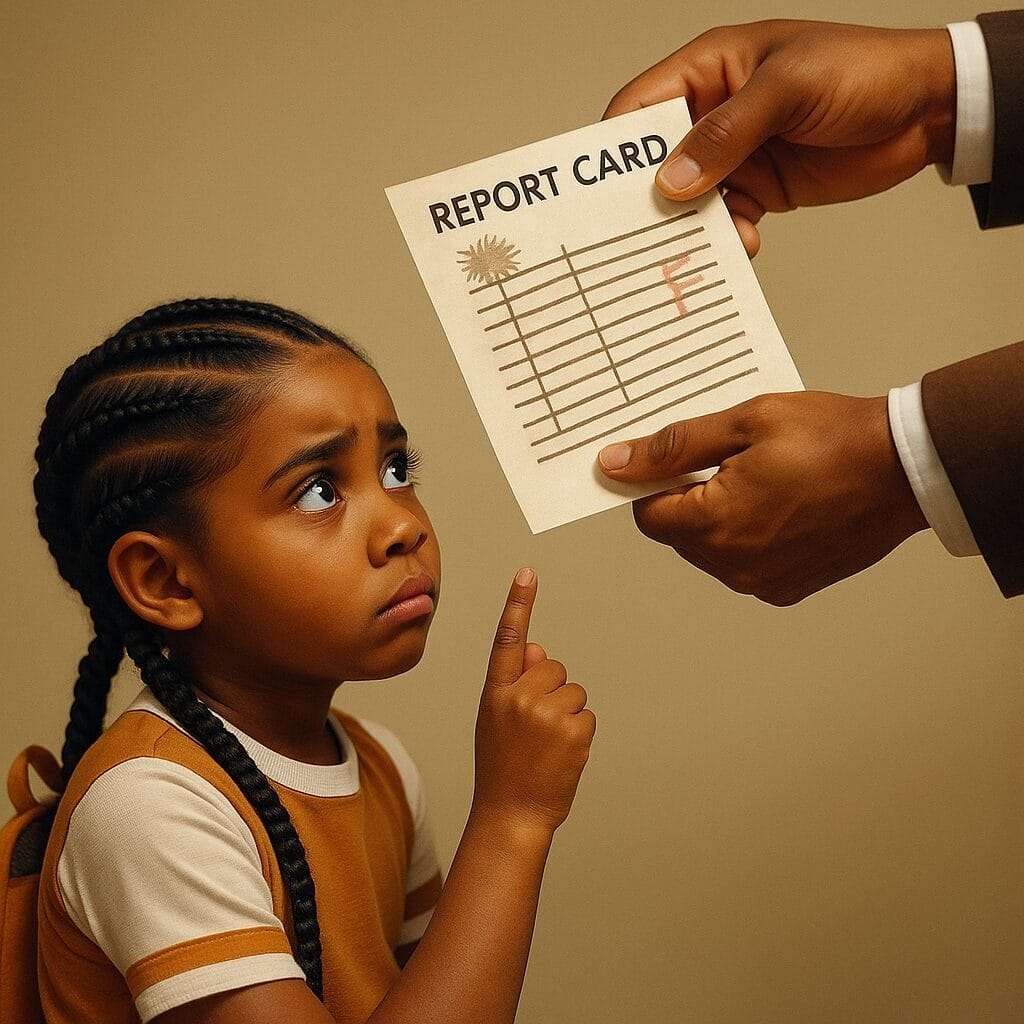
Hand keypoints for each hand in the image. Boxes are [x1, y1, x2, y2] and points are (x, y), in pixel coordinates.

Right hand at [472, 569, 595, 841]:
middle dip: (552, 692)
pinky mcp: (572, 728)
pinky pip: (586, 715)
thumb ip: (514, 683)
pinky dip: (579, 734)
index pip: (507, 639)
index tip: (527, 572)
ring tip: (546, 747)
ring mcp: (545, 712)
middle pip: (554, 668)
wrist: (510, 813)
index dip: (518, 603)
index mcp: (496, 692)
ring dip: (567, 715)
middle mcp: (518, 696)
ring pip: (573, 693)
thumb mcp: (497, 721)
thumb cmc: (503, 766)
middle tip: (536, 731)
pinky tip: (560, 756)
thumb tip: (537, 647)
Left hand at [597, 392, 928, 604]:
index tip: (677, 459)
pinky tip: (781, 505)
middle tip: (733, 461)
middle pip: (676, 535)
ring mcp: (762, 581)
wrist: (905, 469)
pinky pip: (743, 565)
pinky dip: (748, 538)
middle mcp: (734, 565)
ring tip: (763, 481)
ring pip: (708, 551)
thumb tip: (616, 463)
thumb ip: (673, 447)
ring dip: (718, 519)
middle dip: (689, 498)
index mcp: (715, 523)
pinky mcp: (787, 588)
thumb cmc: (832, 438)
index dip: (655, 483)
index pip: (648, 515)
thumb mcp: (744, 423)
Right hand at [603, 20, 955, 257]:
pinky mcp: (759, 186)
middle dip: (647, 200)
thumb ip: (728, 133)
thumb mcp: (790, 90)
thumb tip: (673, 181)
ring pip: (688, 199)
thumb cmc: (863, 70)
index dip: (613, 151)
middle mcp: (711, 113)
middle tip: (638, 236)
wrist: (927, 108)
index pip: (639, 109)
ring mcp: (734, 154)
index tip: (598, 196)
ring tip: (695, 249)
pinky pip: (725, 219)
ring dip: (691, 226)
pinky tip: (743, 245)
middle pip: (655, 162)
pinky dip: (727, 237)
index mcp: (708, 70)